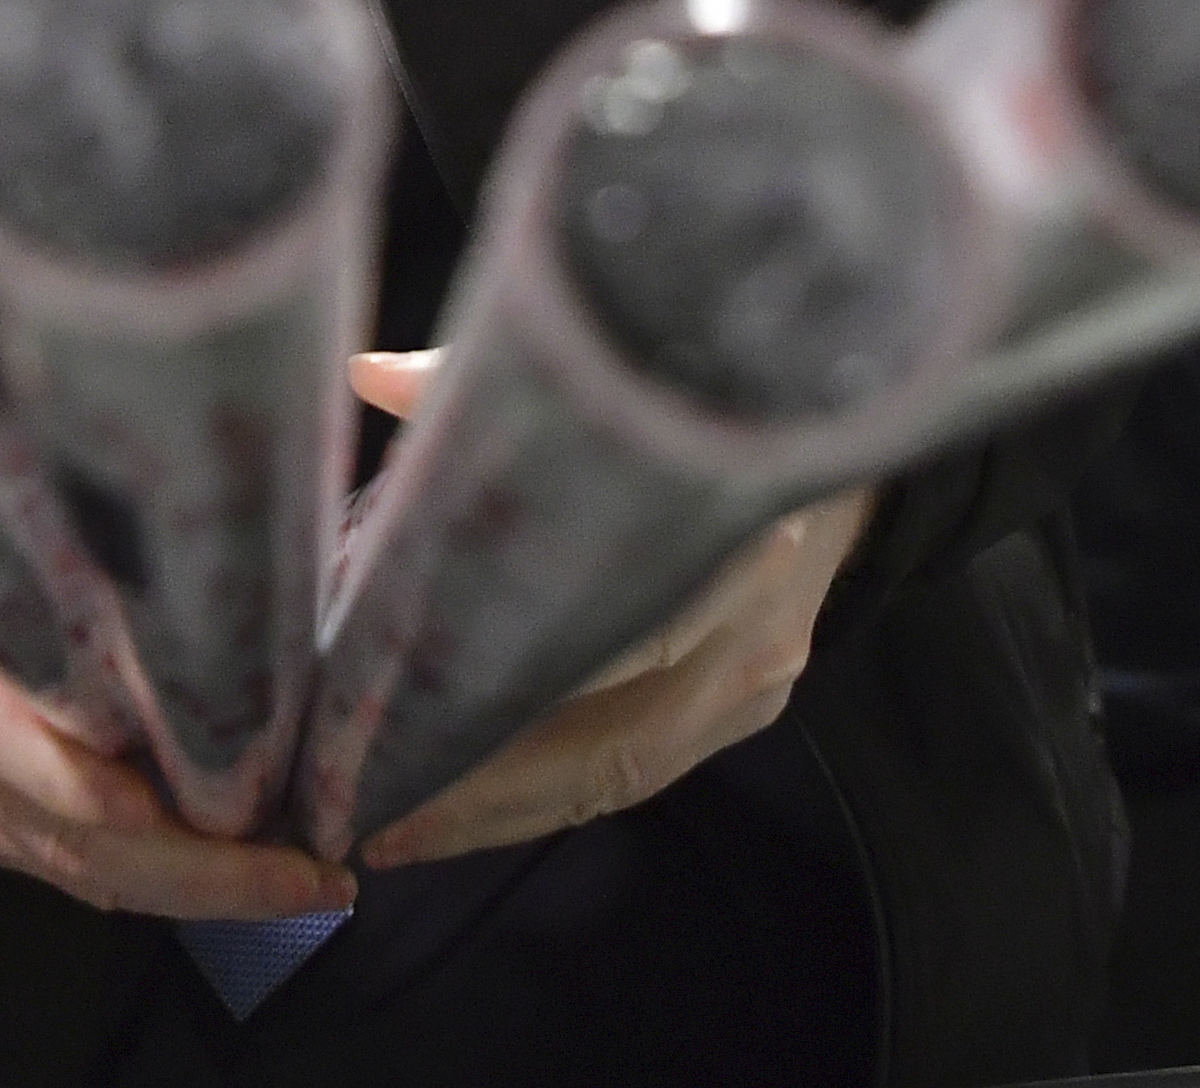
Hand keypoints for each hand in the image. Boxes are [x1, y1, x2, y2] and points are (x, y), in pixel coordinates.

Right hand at [0, 533, 351, 920]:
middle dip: (214, 878)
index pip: (51, 774)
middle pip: (95, 854)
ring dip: (206, 895)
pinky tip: (242, 881)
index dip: (142, 808)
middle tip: (321, 878)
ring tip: (307, 885)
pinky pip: (81, 879)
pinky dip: (163, 886)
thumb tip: (218, 557)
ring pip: (96, 882)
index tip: (235, 814)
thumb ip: (77, 569)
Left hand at [342, 349, 872, 870]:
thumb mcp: (614, 368)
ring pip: (620, 775)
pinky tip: (473, 806)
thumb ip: (491, 376)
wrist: (837, 414)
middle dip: (476, 792)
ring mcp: (759, 675)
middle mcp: (750, 624)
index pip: (596, 648)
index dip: (484, 698)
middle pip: (601, 747)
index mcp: (723, 533)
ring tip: (399, 831)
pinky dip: (554, 792)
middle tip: (362, 808)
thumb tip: (372, 378)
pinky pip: (643, 767)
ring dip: (505, 813)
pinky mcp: (754, 702)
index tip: (371, 724)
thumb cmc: (708, 389)